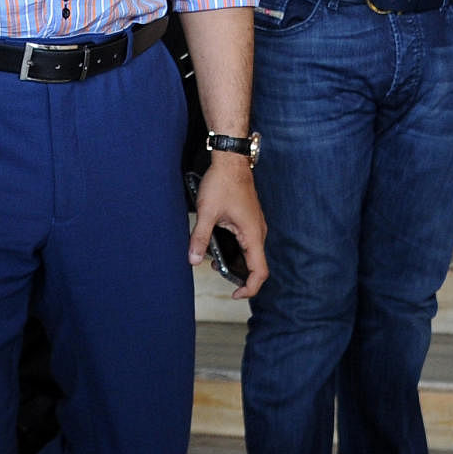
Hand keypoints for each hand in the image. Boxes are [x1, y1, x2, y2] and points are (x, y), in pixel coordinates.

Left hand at [189, 155, 267, 299]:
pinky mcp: (249, 219)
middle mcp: (258, 232)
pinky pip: (246, 241)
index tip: (234, 293)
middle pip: (256, 265)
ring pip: (250, 252)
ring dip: (235, 261)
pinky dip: (235, 248)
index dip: (249, 288)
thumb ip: (199, 238)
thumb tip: (193, 260)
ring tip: (214, 260)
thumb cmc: (223, 182)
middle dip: (239, 276)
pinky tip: (217, 242)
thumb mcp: (207, 212)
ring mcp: (255, 225)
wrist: (231, 159)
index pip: (260, 272)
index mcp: (253, 234)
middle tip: (218, 274)